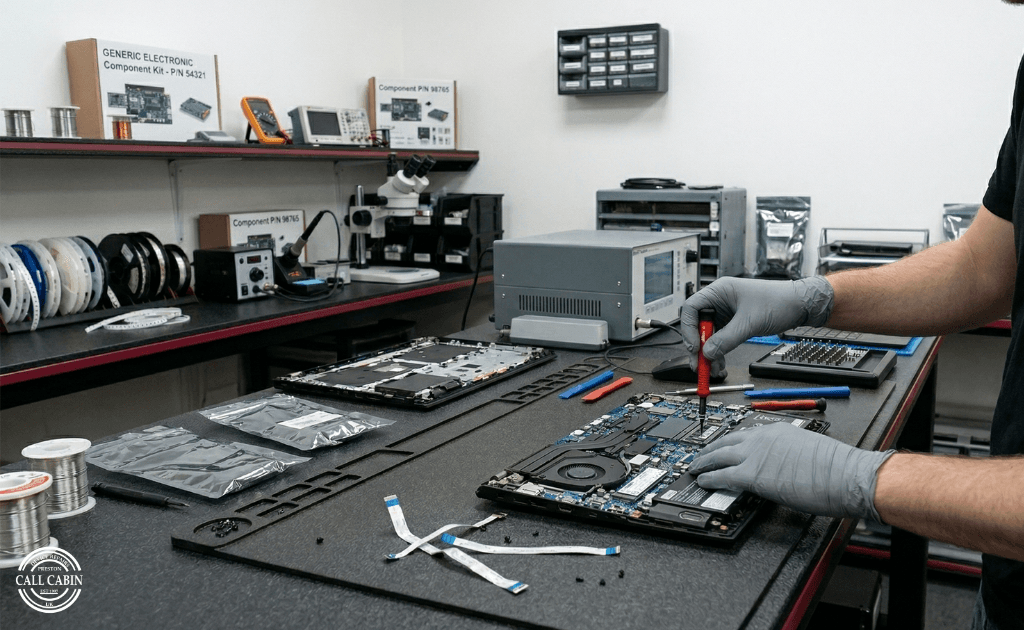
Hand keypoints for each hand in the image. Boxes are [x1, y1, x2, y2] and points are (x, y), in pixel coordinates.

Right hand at [678, 276, 834, 376]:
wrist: (799, 305)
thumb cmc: (778, 301)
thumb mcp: (749, 323)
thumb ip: (726, 339)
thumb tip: (708, 353)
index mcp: (719, 291)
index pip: (691, 308)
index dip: (689, 328)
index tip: (694, 347)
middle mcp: (719, 300)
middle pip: (698, 324)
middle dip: (698, 345)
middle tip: (698, 363)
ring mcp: (726, 312)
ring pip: (708, 334)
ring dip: (708, 352)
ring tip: (711, 368)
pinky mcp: (733, 323)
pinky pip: (719, 339)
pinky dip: (718, 351)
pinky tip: (720, 363)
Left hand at [689, 421, 893, 519]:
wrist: (844, 475)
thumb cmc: (835, 467)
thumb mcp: (806, 448)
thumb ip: (787, 451)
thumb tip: (781, 463)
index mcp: (776, 429)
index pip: (745, 433)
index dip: (729, 441)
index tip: (722, 445)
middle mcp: (762, 437)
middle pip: (726, 441)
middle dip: (710, 448)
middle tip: (700, 454)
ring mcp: (755, 454)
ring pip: (718, 455)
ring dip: (703, 462)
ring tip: (694, 467)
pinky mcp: (752, 474)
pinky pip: (722, 475)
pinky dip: (709, 478)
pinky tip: (702, 481)